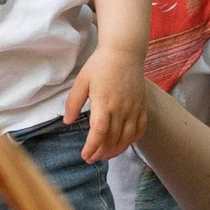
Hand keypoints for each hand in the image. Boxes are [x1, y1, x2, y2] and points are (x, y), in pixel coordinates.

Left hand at [66, 40, 149, 163]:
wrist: (124, 52)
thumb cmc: (100, 65)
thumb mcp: (81, 81)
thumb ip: (73, 103)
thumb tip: (67, 122)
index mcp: (104, 103)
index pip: (99, 132)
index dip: (92, 147)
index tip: (85, 155)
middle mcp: (121, 108)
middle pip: (112, 139)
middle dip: (101, 152)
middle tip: (92, 158)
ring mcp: (134, 108)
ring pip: (127, 138)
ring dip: (116, 150)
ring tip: (105, 155)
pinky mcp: (142, 106)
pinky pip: (140, 129)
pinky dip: (131, 140)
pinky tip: (123, 144)